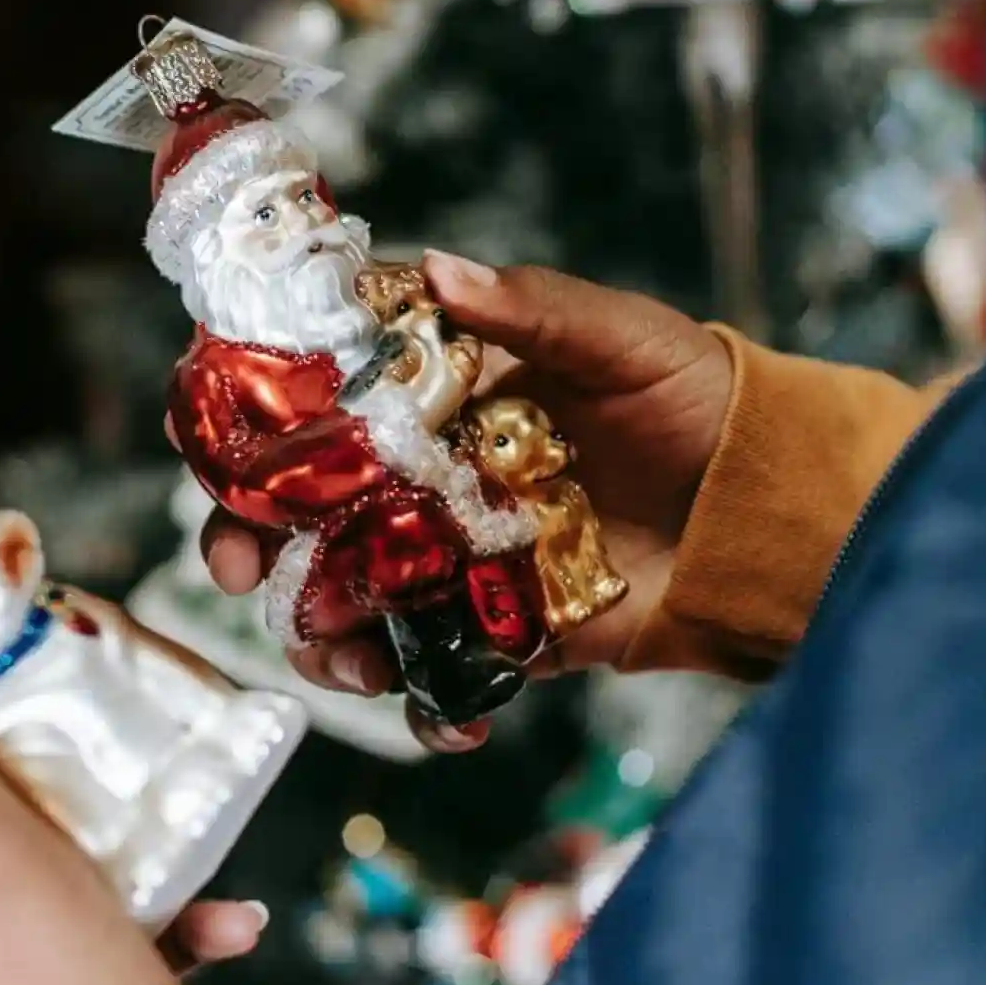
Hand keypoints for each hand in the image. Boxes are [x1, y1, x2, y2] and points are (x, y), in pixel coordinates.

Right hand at [201, 255, 735, 752]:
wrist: (770, 508)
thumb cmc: (694, 397)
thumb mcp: (623, 338)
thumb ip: (534, 308)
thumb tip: (442, 271)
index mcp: (440, 388)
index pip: (320, 390)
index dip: (253, 412)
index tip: (215, 437)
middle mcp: (430, 471)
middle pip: (304, 503)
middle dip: (249, 537)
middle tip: (235, 561)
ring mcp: (457, 553)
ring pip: (350, 594)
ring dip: (322, 632)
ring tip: (344, 659)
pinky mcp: (500, 626)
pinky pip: (436, 668)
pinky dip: (422, 703)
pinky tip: (439, 713)